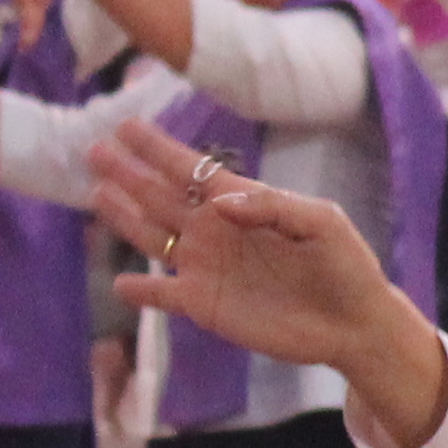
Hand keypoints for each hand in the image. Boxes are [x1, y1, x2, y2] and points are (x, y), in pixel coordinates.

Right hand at [89, 116, 400, 373]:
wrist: (354, 321)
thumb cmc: (345, 264)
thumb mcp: (322, 222)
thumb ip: (271, 206)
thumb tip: (217, 203)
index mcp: (242, 202)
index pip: (190, 169)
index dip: (157, 148)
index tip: (127, 126)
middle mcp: (216, 230)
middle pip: (160, 196)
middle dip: (128, 172)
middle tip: (94, 149)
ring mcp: (206, 267)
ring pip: (153, 236)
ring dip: (124, 216)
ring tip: (96, 194)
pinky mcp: (204, 305)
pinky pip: (162, 295)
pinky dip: (141, 290)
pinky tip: (120, 283)